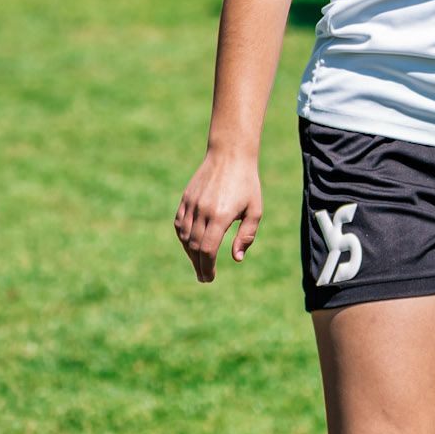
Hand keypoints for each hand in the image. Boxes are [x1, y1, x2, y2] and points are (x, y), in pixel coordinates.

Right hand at [175, 147, 262, 282]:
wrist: (230, 155)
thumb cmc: (247, 184)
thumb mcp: (255, 210)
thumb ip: (246, 236)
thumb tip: (237, 259)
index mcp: (220, 216)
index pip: (208, 250)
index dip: (207, 267)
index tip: (210, 278)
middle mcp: (202, 211)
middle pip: (195, 247)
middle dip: (199, 265)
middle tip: (204, 277)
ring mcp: (191, 204)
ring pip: (184, 237)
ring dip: (190, 254)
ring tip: (199, 263)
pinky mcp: (185, 198)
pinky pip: (179, 224)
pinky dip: (183, 238)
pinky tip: (190, 245)